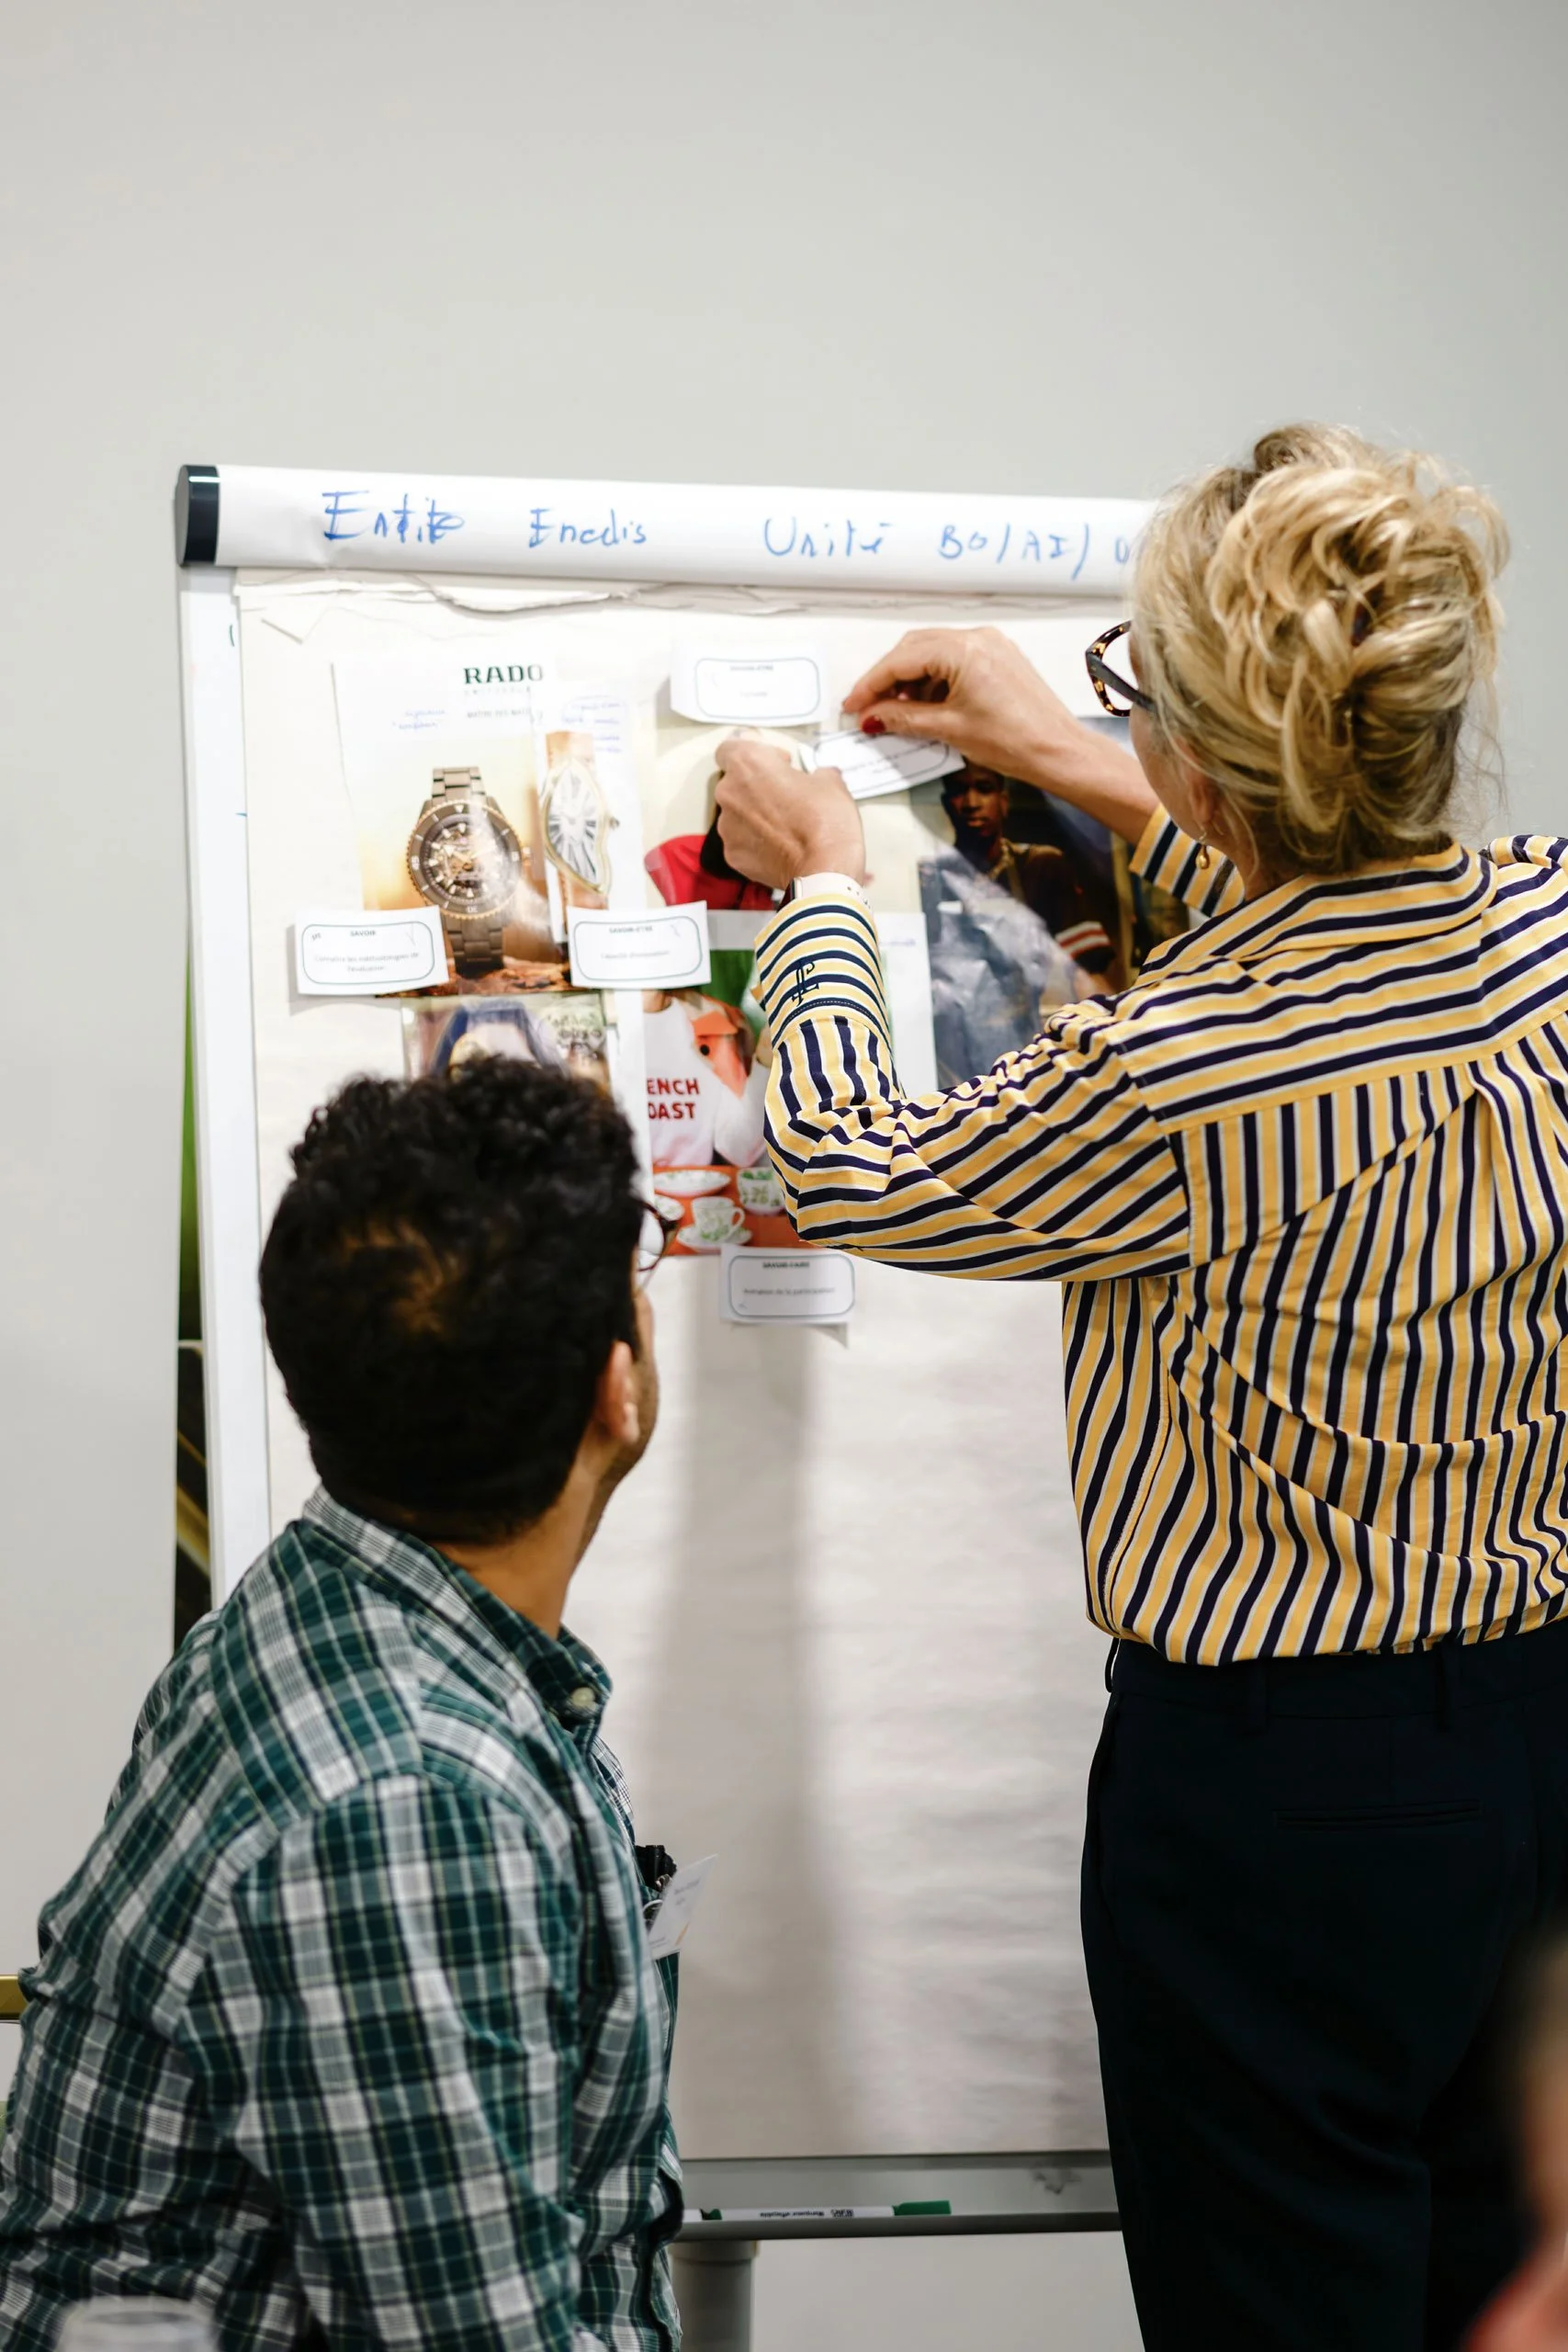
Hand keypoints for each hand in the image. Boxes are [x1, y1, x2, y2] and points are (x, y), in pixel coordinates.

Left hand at [713, 737, 866, 890]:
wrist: (824, 870)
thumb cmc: (825, 821)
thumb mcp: (831, 782)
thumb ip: (816, 774)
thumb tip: (819, 778)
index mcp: (748, 765)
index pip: (730, 748)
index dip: (756, 754)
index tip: (778, 764)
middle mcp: (729, 793)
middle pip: (734, 783)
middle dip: (757, 787)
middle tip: (786, 797)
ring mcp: (727, 827)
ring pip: (737, 814)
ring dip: (755, 816)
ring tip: (785, 827)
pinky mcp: (733, 856)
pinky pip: (741, 842)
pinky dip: (756, 843)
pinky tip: (780, 848)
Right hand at [842, 624, 1158, 846]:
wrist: (1058, 750)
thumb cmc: (1012, 741)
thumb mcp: (948, 729)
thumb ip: (903, 717)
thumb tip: (871, 716)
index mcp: (962, 650)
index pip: (901, 660)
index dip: (871, 684)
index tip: (852, 705)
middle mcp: (976, 637)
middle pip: (914, 648)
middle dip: (888, 678)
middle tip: (868, 708)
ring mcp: (990, 644)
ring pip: (933, 652)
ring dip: (910, 678)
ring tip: (896, 712)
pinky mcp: (999, 656)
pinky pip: (955, 658)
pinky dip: (934, 678)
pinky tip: (925, 704)